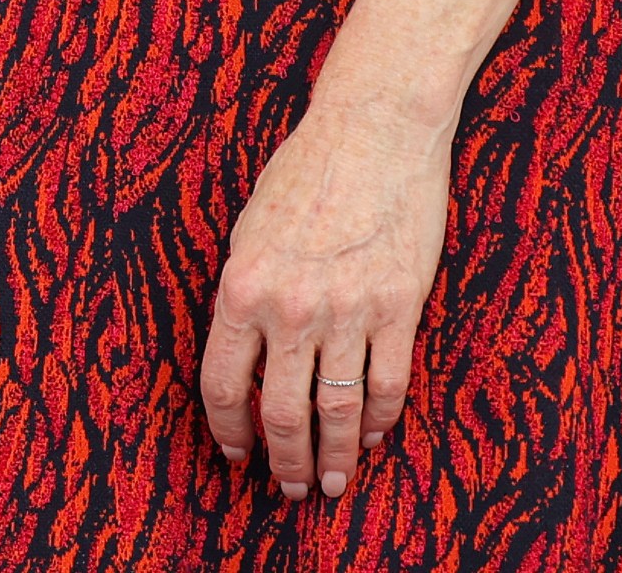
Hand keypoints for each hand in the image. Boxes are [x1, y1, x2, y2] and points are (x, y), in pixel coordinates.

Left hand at [200, 95, 449, 502]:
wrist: (372, 132)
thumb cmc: (305, 172)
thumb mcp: (250, 229)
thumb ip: (246, 293)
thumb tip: (245, 355)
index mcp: (243, 285)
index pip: (223, 382)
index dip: (226, 429)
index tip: (234, 453)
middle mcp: (291, 307)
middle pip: (281, 413)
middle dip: (280, 461)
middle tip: (285, 489)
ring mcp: (348, 312)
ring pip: (336, 413)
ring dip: (330, 457)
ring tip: (328, 483)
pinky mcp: (399, 311)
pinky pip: (386, 387)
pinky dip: (376, 422)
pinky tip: (367, 436)